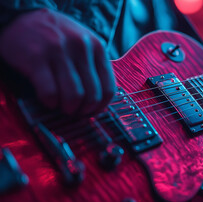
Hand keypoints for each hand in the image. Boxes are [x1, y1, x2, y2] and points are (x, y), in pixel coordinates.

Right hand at [0, 8, 115, 114]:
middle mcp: (81, 47)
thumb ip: (93, 66)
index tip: (91, 112)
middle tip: (74, 111)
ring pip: (74, 97)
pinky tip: (48, 100)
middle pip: (92, 95)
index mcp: (97, 46)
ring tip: (61, 106)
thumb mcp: (83, 43)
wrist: (21, 17)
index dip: (99, 107)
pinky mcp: (36, 58)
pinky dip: (50, 103)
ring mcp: (58, 51)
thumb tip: (100, 101)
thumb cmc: (55, 36)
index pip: (108, 88)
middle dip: (83, 110)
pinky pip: (50, 93)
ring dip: (67, 109)